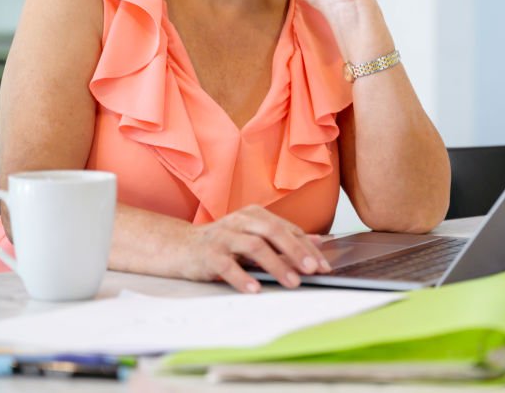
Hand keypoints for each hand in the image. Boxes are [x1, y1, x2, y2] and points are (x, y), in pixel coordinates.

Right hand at [181, 205, 330, 292]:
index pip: (287, 229)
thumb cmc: (223, 243)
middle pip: (274, 232)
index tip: (324, 265)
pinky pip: (228, 265)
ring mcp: (223, 236)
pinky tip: (256, 289)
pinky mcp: (208, 254)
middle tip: (313, 269)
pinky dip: (242, 277)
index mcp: (255, 214)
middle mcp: (240, 221)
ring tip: (292, 282)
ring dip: (276, 265)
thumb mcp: (254, 236)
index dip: (308, 247)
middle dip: (296, 251)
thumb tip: (318, 242)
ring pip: (255, 246)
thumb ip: (284, 238)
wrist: (181, 247)